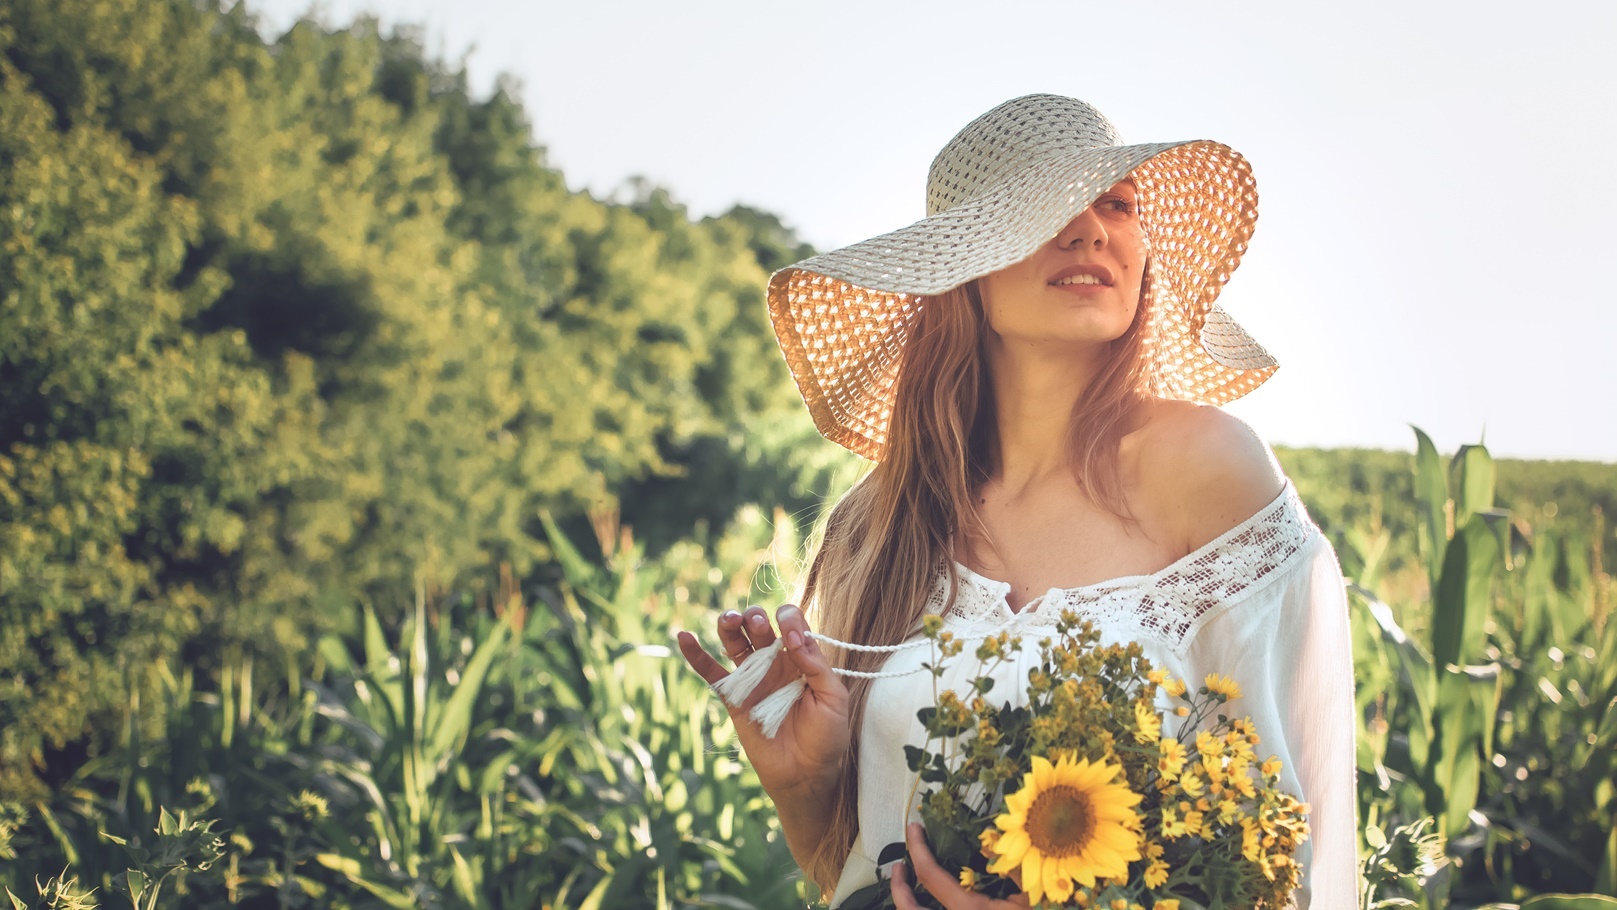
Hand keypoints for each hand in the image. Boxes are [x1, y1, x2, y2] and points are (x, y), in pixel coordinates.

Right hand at [675, 603, 851, 802]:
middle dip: (756, 617)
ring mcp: (753, 679)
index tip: (792, 639)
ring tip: (730, 619)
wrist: (806, 774)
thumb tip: (793, 637)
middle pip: (759, 626)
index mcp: (801, 658)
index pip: (790, 624)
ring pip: (735, 642)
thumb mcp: (833, 698)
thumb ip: (816, 665)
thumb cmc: (826, 737)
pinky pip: (711, 673)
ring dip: (729, 624)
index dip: (789, 621)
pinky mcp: (734, 699)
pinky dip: (695, 655)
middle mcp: (775, 663)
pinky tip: (684, 637)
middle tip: (758, 624)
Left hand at [891, 822, 1029, 909]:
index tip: (914, 827)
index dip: (918, 848)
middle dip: (898, 887)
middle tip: (898, 866)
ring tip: (908, 888)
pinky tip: (932, 904)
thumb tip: (983, 844)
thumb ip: (1006, 865)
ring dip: (908, 906)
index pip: (930, 875)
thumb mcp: (1029, 890)